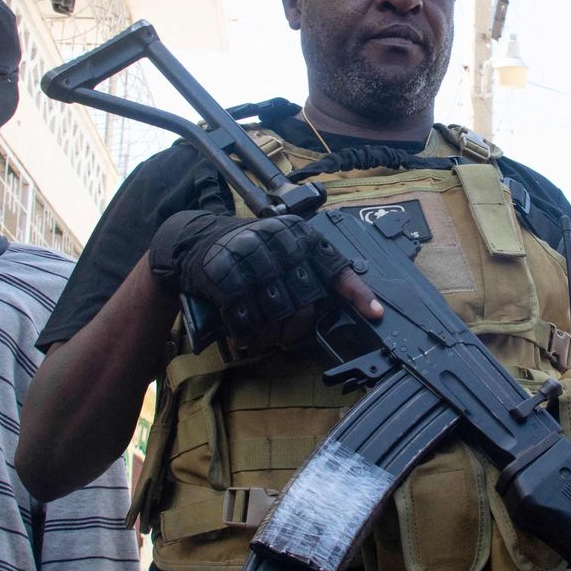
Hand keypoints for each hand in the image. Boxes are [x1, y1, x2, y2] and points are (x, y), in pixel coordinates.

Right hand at [148, 211, 380, 339]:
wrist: (194, 240)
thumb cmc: (247, 251)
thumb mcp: (281, 249)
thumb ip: (308, 270)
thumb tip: (338, 306)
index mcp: (300, 235)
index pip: (336, 266)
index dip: (357, 293)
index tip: (375, 314)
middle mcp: (279, 243)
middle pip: (306, 303)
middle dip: (298, 327)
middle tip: (287, 334)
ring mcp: (251, 258)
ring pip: (276, 315)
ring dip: (270, 335)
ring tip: (264, 336)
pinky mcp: (225, 276)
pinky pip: (245, 319)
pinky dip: (245, 333)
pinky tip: (243, 331)